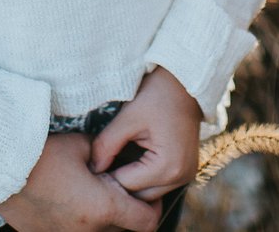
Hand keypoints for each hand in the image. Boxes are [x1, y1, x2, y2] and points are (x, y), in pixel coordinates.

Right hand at [0, 131, 162, 231]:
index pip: (147, 221)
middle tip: (117, 188)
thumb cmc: (41, 153)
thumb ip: (105, 155)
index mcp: (103, 208)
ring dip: (101, 217)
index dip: (153, 206)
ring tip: (90, 193)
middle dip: (126, 210)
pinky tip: (66, 199)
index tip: (146, 193)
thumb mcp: (81, 146)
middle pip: (124, 229)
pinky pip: (71, 231)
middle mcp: (88, 231)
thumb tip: (110, 159)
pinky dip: (76, 219)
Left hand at [89, 67, 202, 201]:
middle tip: (101, 163)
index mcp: (167, 167)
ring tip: (114, 162)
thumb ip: (107, 145)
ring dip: (132, 182)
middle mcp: (180, 177)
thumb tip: (93, 168)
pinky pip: (159, 184)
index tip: (91, 164)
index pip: (126, 186)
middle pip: (139, 196)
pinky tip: (131, 161)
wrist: (185, 82)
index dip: (106, 176)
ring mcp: (186, 176)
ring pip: (149, 193)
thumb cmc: (157, 95)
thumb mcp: (127, 118)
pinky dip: (145, 177)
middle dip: (119, 182)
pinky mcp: (186, 170)